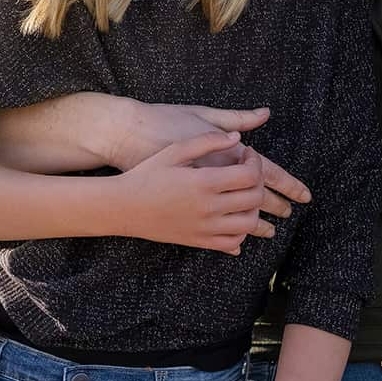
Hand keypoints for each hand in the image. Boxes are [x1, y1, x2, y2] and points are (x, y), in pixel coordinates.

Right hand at [113, 101, 310, 223]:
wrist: (123, 207)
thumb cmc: (147, 174)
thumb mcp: (175, 150)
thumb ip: (208, 141)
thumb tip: (236, 137)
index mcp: (204, 182)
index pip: (250, 175)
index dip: (255, 162)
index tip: (248, 155)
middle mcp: (208, 208)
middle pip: (254, 199)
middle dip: (258, 183)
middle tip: (249, 172)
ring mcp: (204, 228)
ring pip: (248, 224)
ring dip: (254, 208)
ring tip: (244, 194)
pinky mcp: (199, 242)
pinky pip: (232, 242)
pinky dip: (242, 231)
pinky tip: (235, 217)